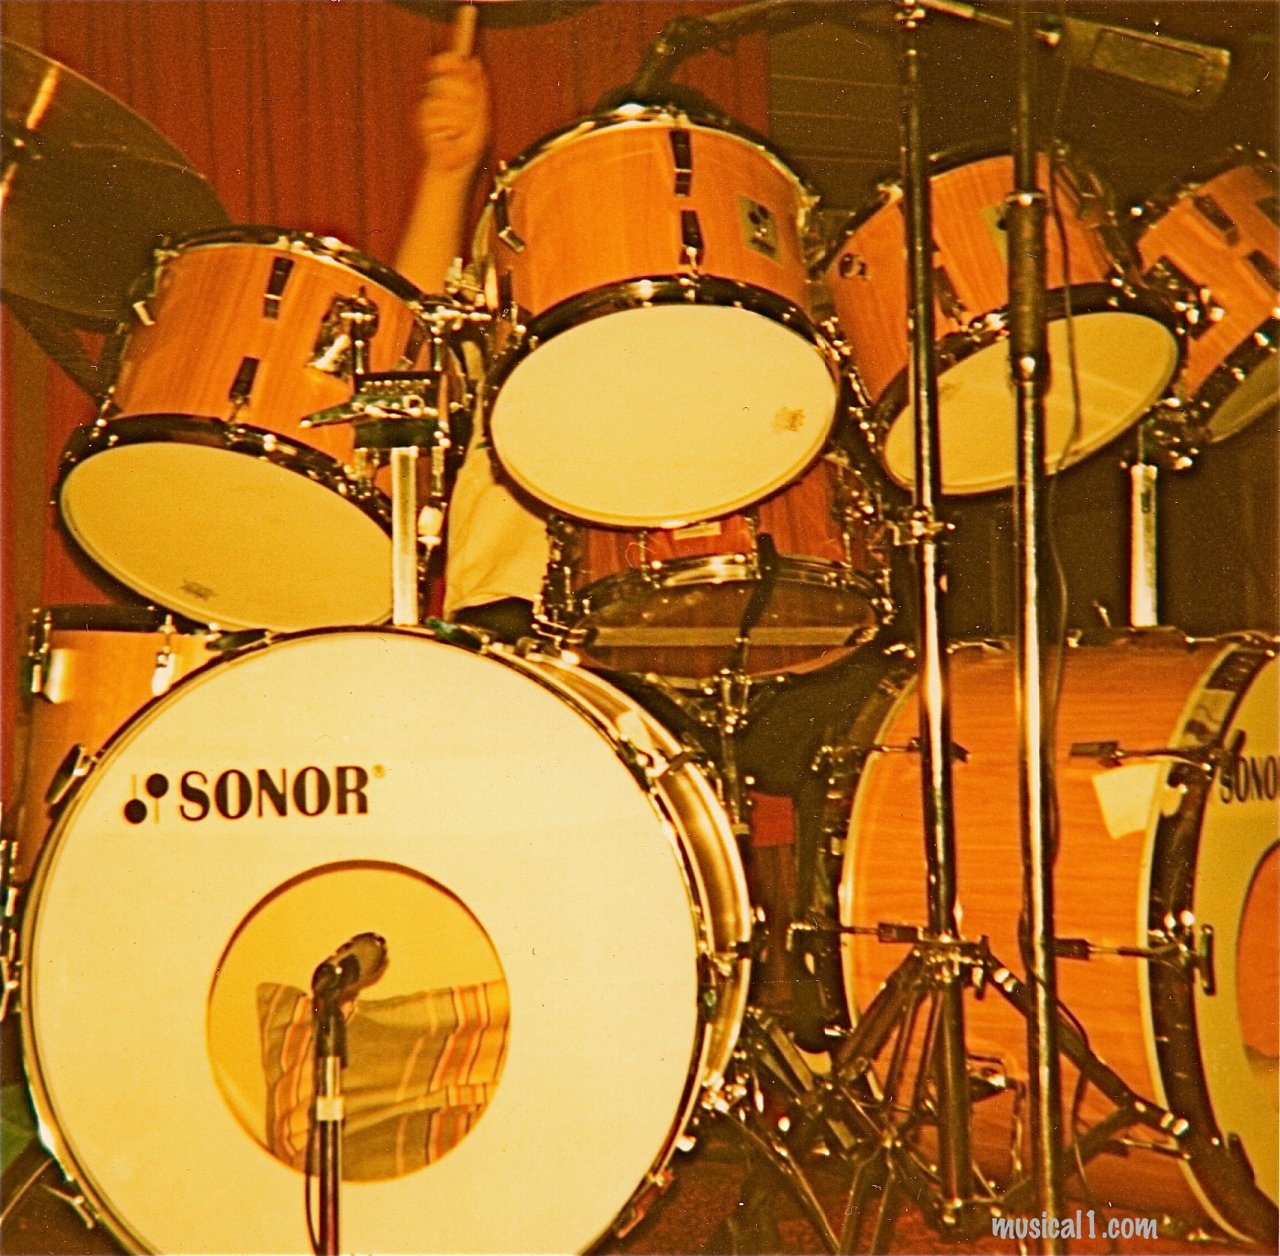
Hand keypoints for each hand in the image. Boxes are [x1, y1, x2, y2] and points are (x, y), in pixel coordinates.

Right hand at [412, 51, 490, 178]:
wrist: (457, 168)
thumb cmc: (471, 143)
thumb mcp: (482, 115)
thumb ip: (480, 89)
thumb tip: (474, 60)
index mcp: (455, 91)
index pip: (447, 65)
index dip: (449, 60)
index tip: (456, 59)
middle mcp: (440, 95)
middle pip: (446, 81)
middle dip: (462, 96)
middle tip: (471, 117)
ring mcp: (429, 107)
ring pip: (440, 99)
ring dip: (458, 117)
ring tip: (461, 133)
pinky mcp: (422, 120)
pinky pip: (435, 113)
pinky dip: (447, 126)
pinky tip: (449, 136)